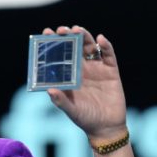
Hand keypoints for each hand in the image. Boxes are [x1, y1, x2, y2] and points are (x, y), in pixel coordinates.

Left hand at [42, 25, 127, 141]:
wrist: (106, 127)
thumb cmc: (85, 119)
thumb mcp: (71, 110)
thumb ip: (61, 101)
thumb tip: (50, 90)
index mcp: (69, 76)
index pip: (60, 55)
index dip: (53, 43)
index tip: (46, 32)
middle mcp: (82, 69)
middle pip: (75, 46)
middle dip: (68, 35)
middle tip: (62, 29)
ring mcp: (97, 68)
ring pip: (90, 47)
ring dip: (85, 36)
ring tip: (78, 29)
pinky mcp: (111, 71)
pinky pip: (108, 55)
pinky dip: (105, 46)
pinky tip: (100, 40)